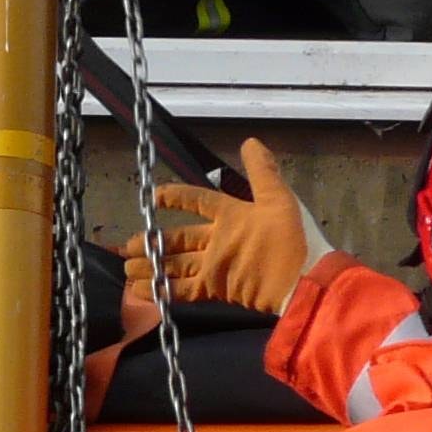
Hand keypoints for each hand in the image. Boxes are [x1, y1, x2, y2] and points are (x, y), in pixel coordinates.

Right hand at [120, 139, 333, 315]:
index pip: (199, 201)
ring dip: (152, 265)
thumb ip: (262, 171)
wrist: (303, 282)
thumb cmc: (292, 238)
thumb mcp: (278, 199)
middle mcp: (220, 240)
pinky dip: (163, 291)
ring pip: (176, 264)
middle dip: (154, 241)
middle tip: (128, 244)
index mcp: (233, 215)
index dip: (177, 196)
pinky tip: (142, 291)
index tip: (154, 195)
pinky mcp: (216, 289)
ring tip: (128, 267)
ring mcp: (216, 266)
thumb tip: (250, 141)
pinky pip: (184, 290)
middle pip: (179, 238)